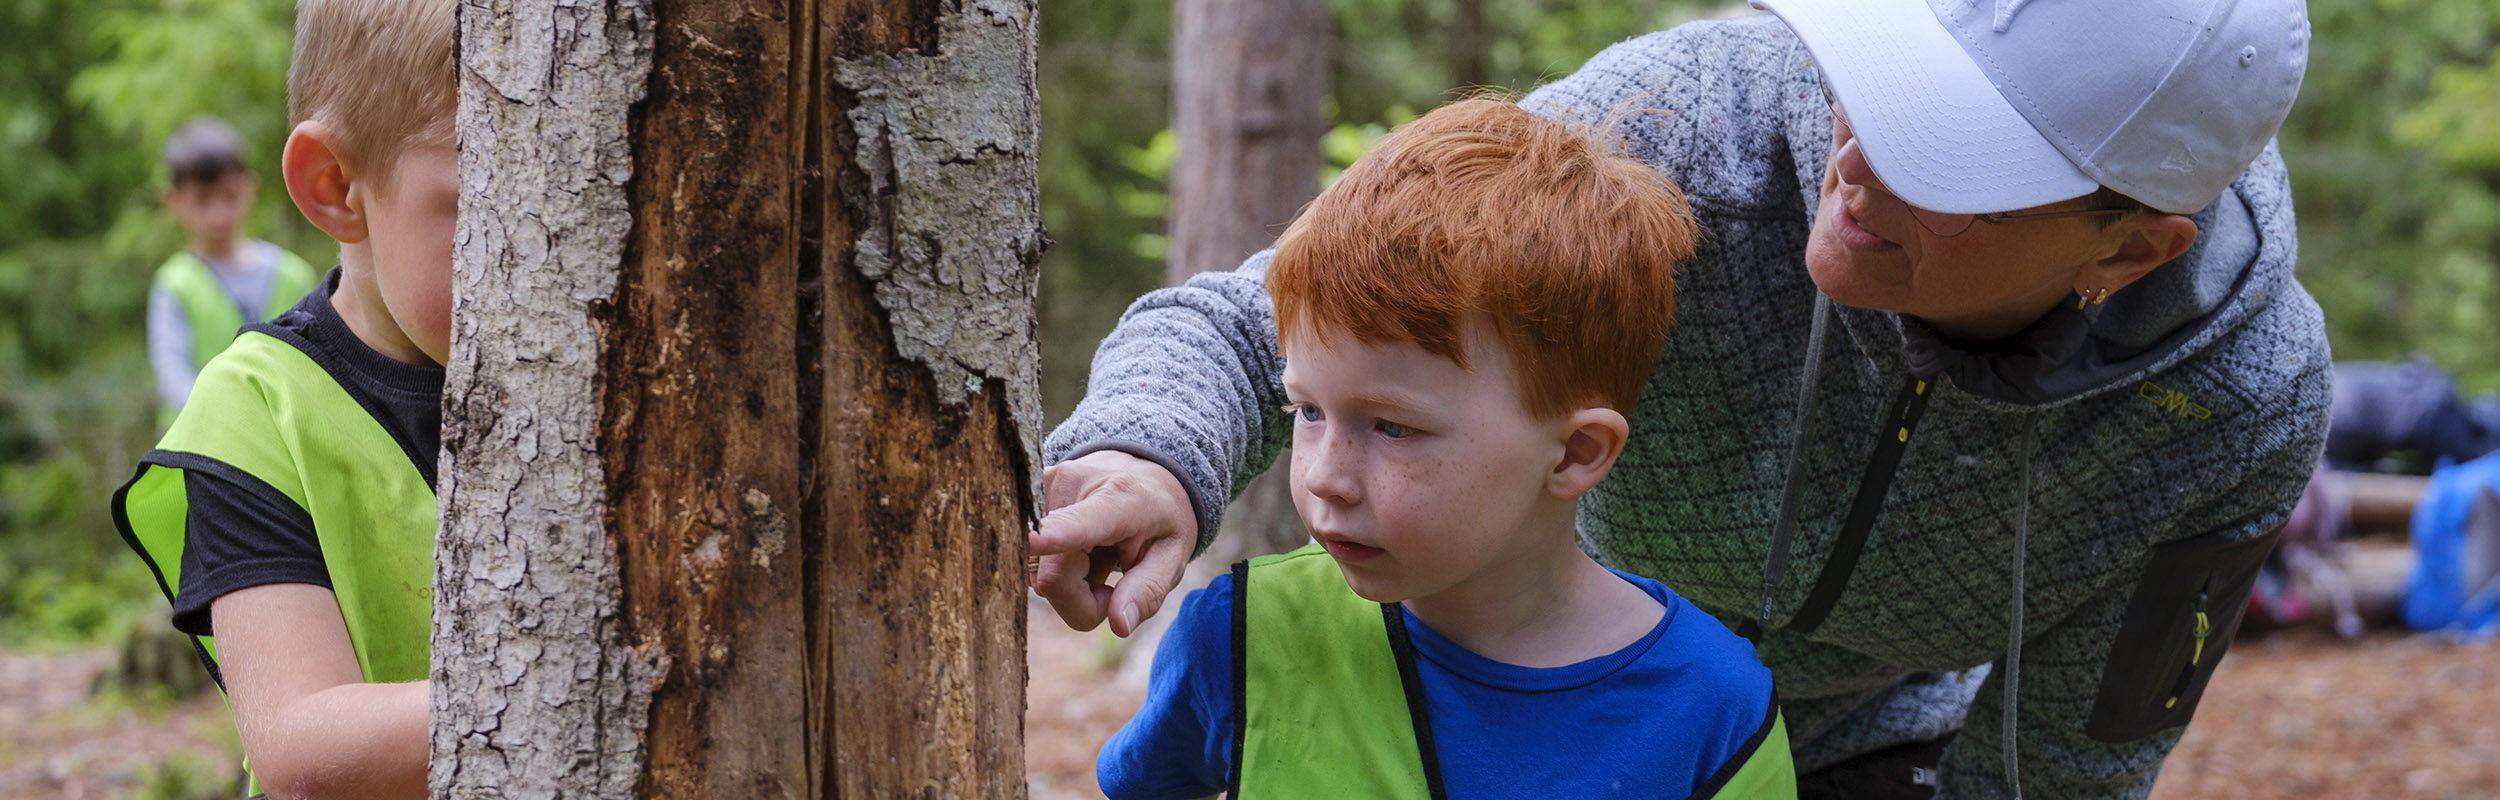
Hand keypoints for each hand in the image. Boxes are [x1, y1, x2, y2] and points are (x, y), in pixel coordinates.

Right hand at [1029, 450, 1194, 635]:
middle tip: (1112, 587)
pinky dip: (1054, 568)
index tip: (1032, 541)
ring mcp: (1040, 489)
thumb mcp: (1172, 558)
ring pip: (1036, 575)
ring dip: (1067, 584)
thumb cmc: (1160, 521)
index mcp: (1118, 500)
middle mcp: (1069, 486)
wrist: (1145, 475)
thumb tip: (1119, 625)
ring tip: (1097, 558)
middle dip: (1081, 601)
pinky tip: (1077, 550)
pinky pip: (1028, 560)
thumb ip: (1147, 591)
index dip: (1052, 538)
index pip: (1077, 525)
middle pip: (1053, 579)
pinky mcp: (1023, 498)